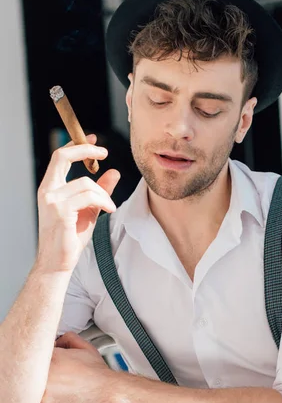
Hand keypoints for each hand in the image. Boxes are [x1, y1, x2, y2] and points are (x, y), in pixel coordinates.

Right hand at [36, 134, 120, 273]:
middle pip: (62, 157)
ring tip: (110, 206)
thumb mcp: (89, 209)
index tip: (94, 140)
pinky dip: (103, 201)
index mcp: (50, 188)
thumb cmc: (70, 238)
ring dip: (104, 194)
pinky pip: (88, 196)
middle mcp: (47, 191)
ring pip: (86, 182)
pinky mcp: (61, 212)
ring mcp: (52, 201)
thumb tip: (113, 172)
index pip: (59, 157)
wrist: (58, 262)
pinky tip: (109, 209)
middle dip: (85, 149)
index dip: (77, 145)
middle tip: (104, 152)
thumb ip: (99, 191)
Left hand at [39, 331, 114, 402]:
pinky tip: (60, 395)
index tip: (42, 361)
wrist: (106, 392)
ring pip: (32, 390)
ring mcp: (44, 394)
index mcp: (50, 358)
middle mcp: (45, 376)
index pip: (33, 355)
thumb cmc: (96, 373)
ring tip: (58, 385)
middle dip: (39, 373)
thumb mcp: (83, 346)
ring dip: (42, 388)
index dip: (39, 358)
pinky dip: (48, 401)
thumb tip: (57, 341)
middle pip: (30, 373)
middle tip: (54, 374)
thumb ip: (67, 338)